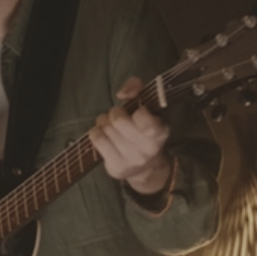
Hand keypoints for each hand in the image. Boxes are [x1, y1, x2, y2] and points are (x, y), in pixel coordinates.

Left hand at [88, 76, 172, 193]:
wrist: (146, 165)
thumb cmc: (143, 127)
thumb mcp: (148, 105)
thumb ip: (137, 87)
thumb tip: (122, 93)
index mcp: (160, 131)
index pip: (145, 120)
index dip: (137, 111)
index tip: (137, 111)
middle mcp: (149, 149)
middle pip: (118, 121)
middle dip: (114, 113)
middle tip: (117, 116)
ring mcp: (132, 160)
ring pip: (105, 129)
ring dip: (104, 123)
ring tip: (110, 126)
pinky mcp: (117, 168)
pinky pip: (97, 140)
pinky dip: (96, 133)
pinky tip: (103, 135)